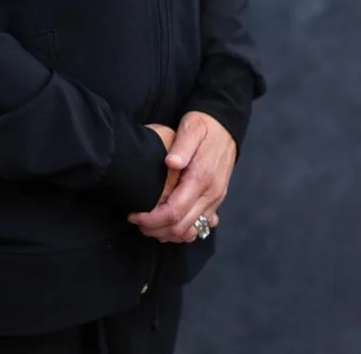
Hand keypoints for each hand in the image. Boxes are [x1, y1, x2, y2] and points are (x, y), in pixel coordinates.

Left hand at [129, 112, 234, 242]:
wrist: (226, 126)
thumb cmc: (203, 126)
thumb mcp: (191, 127)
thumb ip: (182, 145)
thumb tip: (171, 162)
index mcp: (201, 177)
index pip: (174, 211)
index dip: (152, 219)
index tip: (134, 215)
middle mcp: (211, 193)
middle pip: (181, 227)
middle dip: (156, 230)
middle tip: (137, 222)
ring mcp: (215, 199)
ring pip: (191, 232)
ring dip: (168, 234)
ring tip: (149, 225)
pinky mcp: (216, 200)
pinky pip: (201, 226)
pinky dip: (183, 231)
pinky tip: (168, 225)